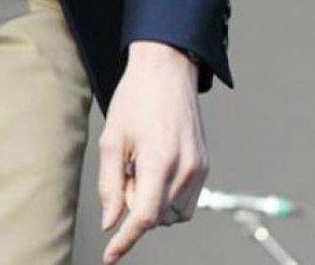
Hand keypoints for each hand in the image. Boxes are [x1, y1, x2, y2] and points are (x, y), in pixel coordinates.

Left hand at [98, 41, 207, 263]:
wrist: (166, 69)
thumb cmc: (135, 98)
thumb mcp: (112, 138)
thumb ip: (110, 184)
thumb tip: (110, 222)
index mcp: (160, 161)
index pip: (145, 217)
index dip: (126, 240)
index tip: (110, 256)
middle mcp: (186, 169)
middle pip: (158, 217)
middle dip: (136, 205)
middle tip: (125, 170)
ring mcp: (199, 169)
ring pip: (174, 214)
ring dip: (153, 203)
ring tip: (140, 166)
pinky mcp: (205, 166)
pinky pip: (186, 201)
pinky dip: (167, 197)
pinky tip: (154, 168)